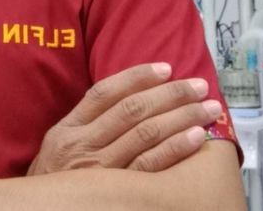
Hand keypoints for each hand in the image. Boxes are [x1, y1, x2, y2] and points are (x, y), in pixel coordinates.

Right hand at [28, 63, 222, 174]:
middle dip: (169, 94)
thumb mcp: (59, 147)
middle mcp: (83, 146)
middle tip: (199, 86)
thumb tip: (128, 95)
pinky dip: (175, 150)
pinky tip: (195, 138)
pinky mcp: (117, 194)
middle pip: (132, 111)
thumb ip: (86, 123)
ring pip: (145, 135)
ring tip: (206, 109)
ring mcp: (100, 173)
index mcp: (69, 129)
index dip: (137, 77)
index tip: (166, 68)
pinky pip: (150, 168)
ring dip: (180, 118)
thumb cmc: (55, 182)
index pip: (105, 93)